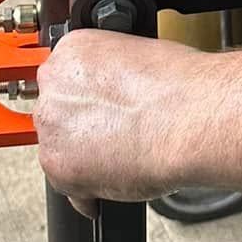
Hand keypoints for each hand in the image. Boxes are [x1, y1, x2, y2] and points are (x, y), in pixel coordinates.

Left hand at [34, 30, 208, 214]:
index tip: (103, 108)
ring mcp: (52, 127)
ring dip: (84, 157)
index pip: (65, 80)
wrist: (190, 119)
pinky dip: (92, 189)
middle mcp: (53, 86)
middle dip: (81, 126)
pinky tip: (120, 176)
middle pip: (57, 113)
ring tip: (123, 154)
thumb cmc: (179, 86)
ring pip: (60, 149)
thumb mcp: (140, 55)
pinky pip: (70, 186)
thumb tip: (115, 90)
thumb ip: (111, 75)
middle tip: (115, 133)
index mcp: (72, 51)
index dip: (88, 98)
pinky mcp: (59, 166)